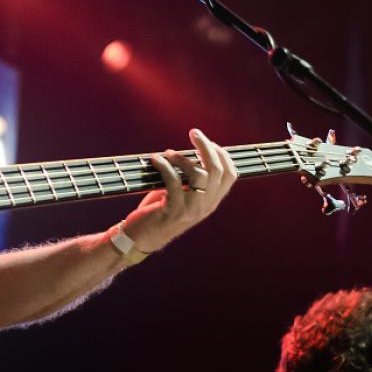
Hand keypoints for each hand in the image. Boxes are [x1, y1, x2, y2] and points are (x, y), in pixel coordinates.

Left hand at [121, 128, 236, 254]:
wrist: (141, 238)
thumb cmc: (159, 211)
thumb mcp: (182, 196)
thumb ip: (190, 179)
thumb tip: (191, 151)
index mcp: (211, 202)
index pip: (230, 175)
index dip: (222, 154)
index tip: (209, 141)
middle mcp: (205, 206)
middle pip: (216, 170)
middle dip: (206, 146)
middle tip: (194, 133)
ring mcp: (191, 210)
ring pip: (199, 174)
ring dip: (182, 158)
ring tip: (169, 153)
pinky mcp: (173, 211)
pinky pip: (174, 181)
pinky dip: (164, 166)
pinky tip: (155, 159)